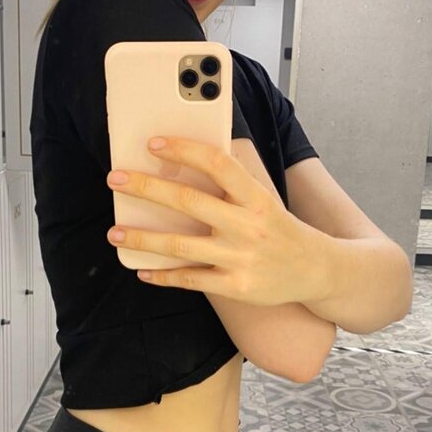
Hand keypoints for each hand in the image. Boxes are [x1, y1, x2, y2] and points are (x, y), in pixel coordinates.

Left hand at [105, 135, 317, 307]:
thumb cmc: (279, 228)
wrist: (316, 270)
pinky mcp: (236, 287)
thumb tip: (184, 163)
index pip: (218, 164)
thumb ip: (231, 185)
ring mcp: (241, 259)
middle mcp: (248, 226)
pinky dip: (163, 276)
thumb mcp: (264, 199)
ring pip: (181, 246)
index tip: (154, 144)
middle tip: (115, 180)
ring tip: (115, 233)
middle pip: (189, 202)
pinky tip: (143, 271)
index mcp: (256, 197)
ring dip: (143, 239)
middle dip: (147, 188)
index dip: (185, 151)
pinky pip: (191, 280)